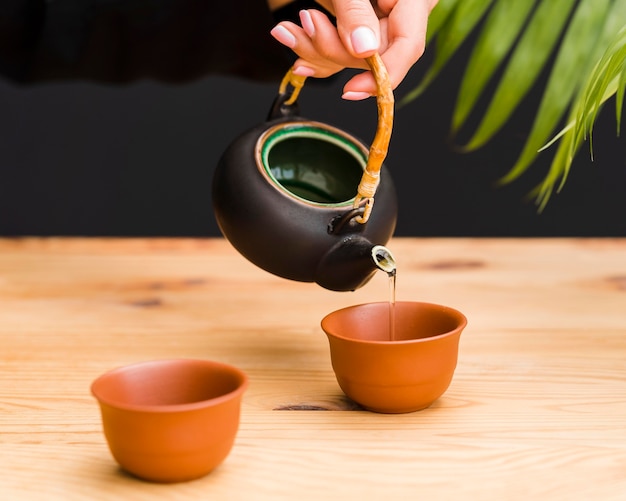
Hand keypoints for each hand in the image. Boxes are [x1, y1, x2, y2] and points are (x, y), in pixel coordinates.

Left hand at [270, 0, 437, 99]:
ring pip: (351, 60)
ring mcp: (376, 23)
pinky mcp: (355, 31)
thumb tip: (364, 50)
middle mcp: (398, 14)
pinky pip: (339, 54)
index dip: (383, 74)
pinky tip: (294, 38)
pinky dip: (312, 49)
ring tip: (289, 29)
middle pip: (373, 57)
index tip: (352, 89)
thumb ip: (356, 11)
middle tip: (305, 23)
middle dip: (331, 48)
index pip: (408, 46)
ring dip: (314, 49)